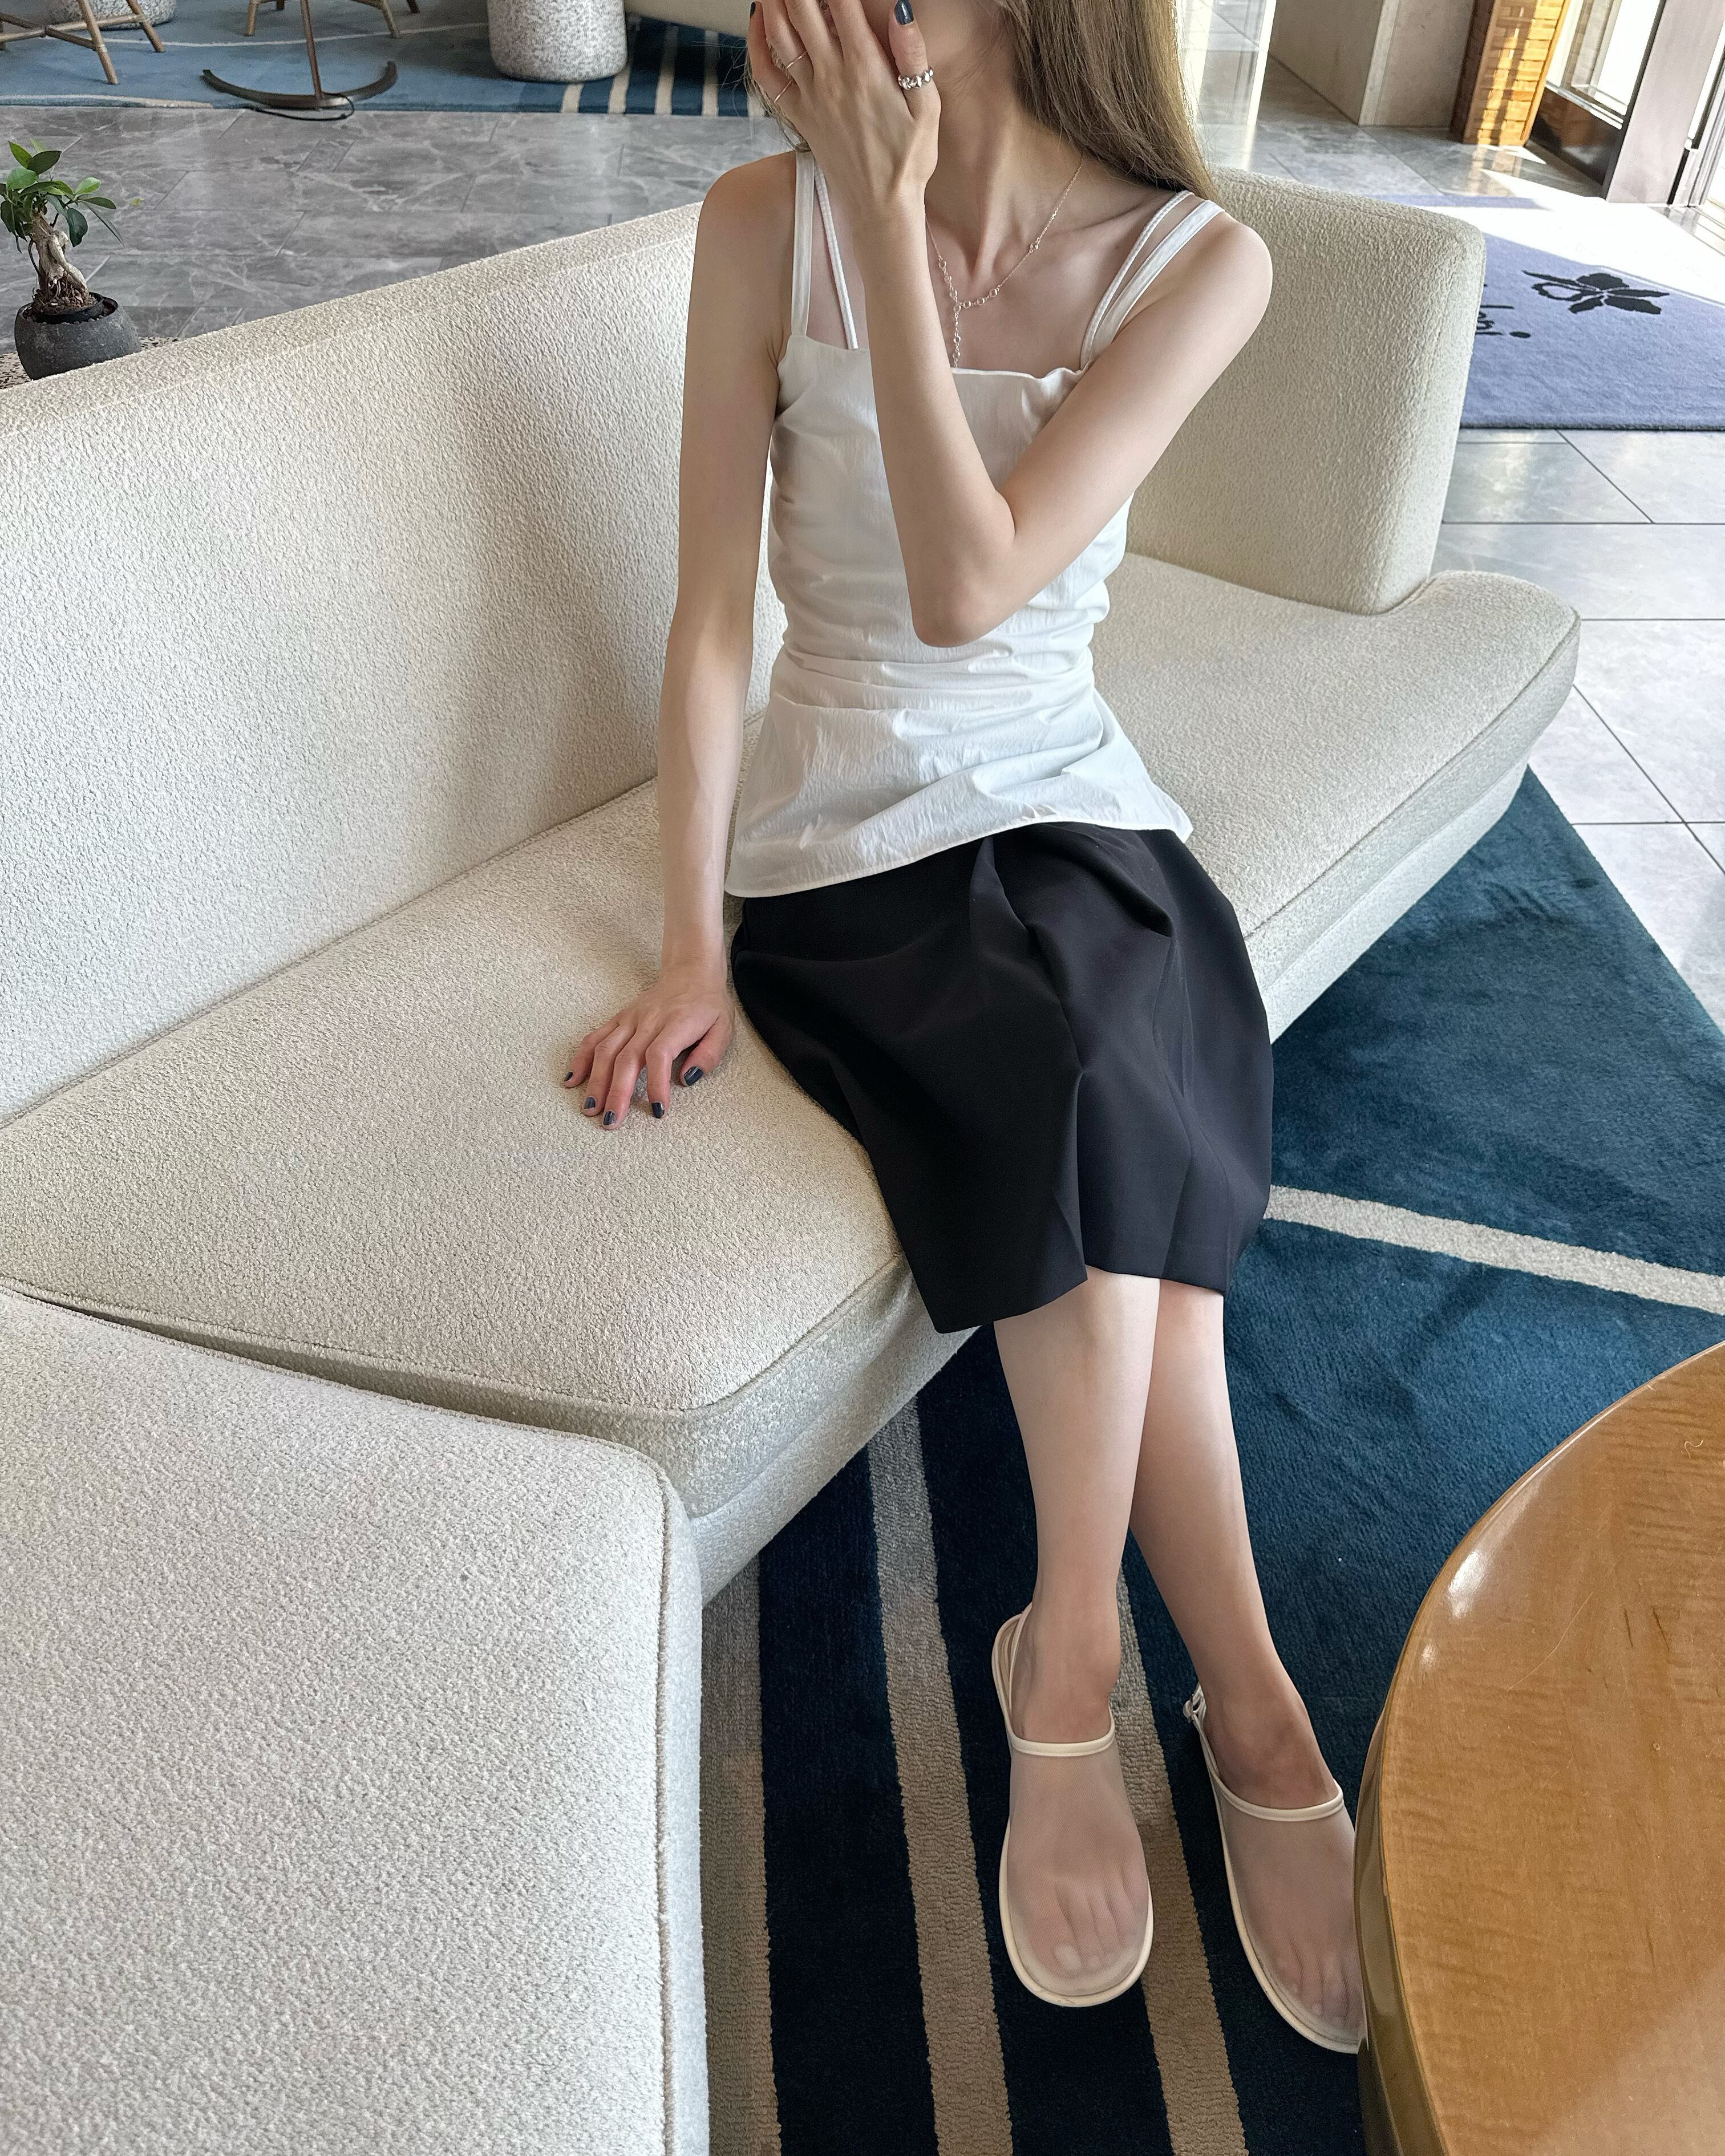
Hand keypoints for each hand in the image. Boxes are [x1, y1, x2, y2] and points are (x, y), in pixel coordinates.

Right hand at [562, 963, 733, 1127]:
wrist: (691, 971)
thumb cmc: (708, 1004)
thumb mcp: (723, 1029)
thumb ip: (708, 1056)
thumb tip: (686, 1080)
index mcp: (677, 1024)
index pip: (659, 1055)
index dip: (656, 1084)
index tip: (657, 1110)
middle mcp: (649, 1021)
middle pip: (626, 1058)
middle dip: (617, 1092)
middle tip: (611, 1122)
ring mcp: (630, 1019)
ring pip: (606, 1050)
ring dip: (595, 1081)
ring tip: (590, 1108)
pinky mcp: (619, 1018)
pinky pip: (595, 1037)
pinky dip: (581, 1059)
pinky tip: (572, 1080)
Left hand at [749, 0, 939, 218]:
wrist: (882, 208)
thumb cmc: (910, 159)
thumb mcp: (927, 106)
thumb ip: (914, 55)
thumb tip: (901, 8)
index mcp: (867, 69)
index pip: (843, 3)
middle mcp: (833, 78)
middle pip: (803, 10)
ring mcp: (811, 97)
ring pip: (780, 35)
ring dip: (773, 3)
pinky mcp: (798, 116)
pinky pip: (767, 76)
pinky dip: (757, 45)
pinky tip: (757, 22)